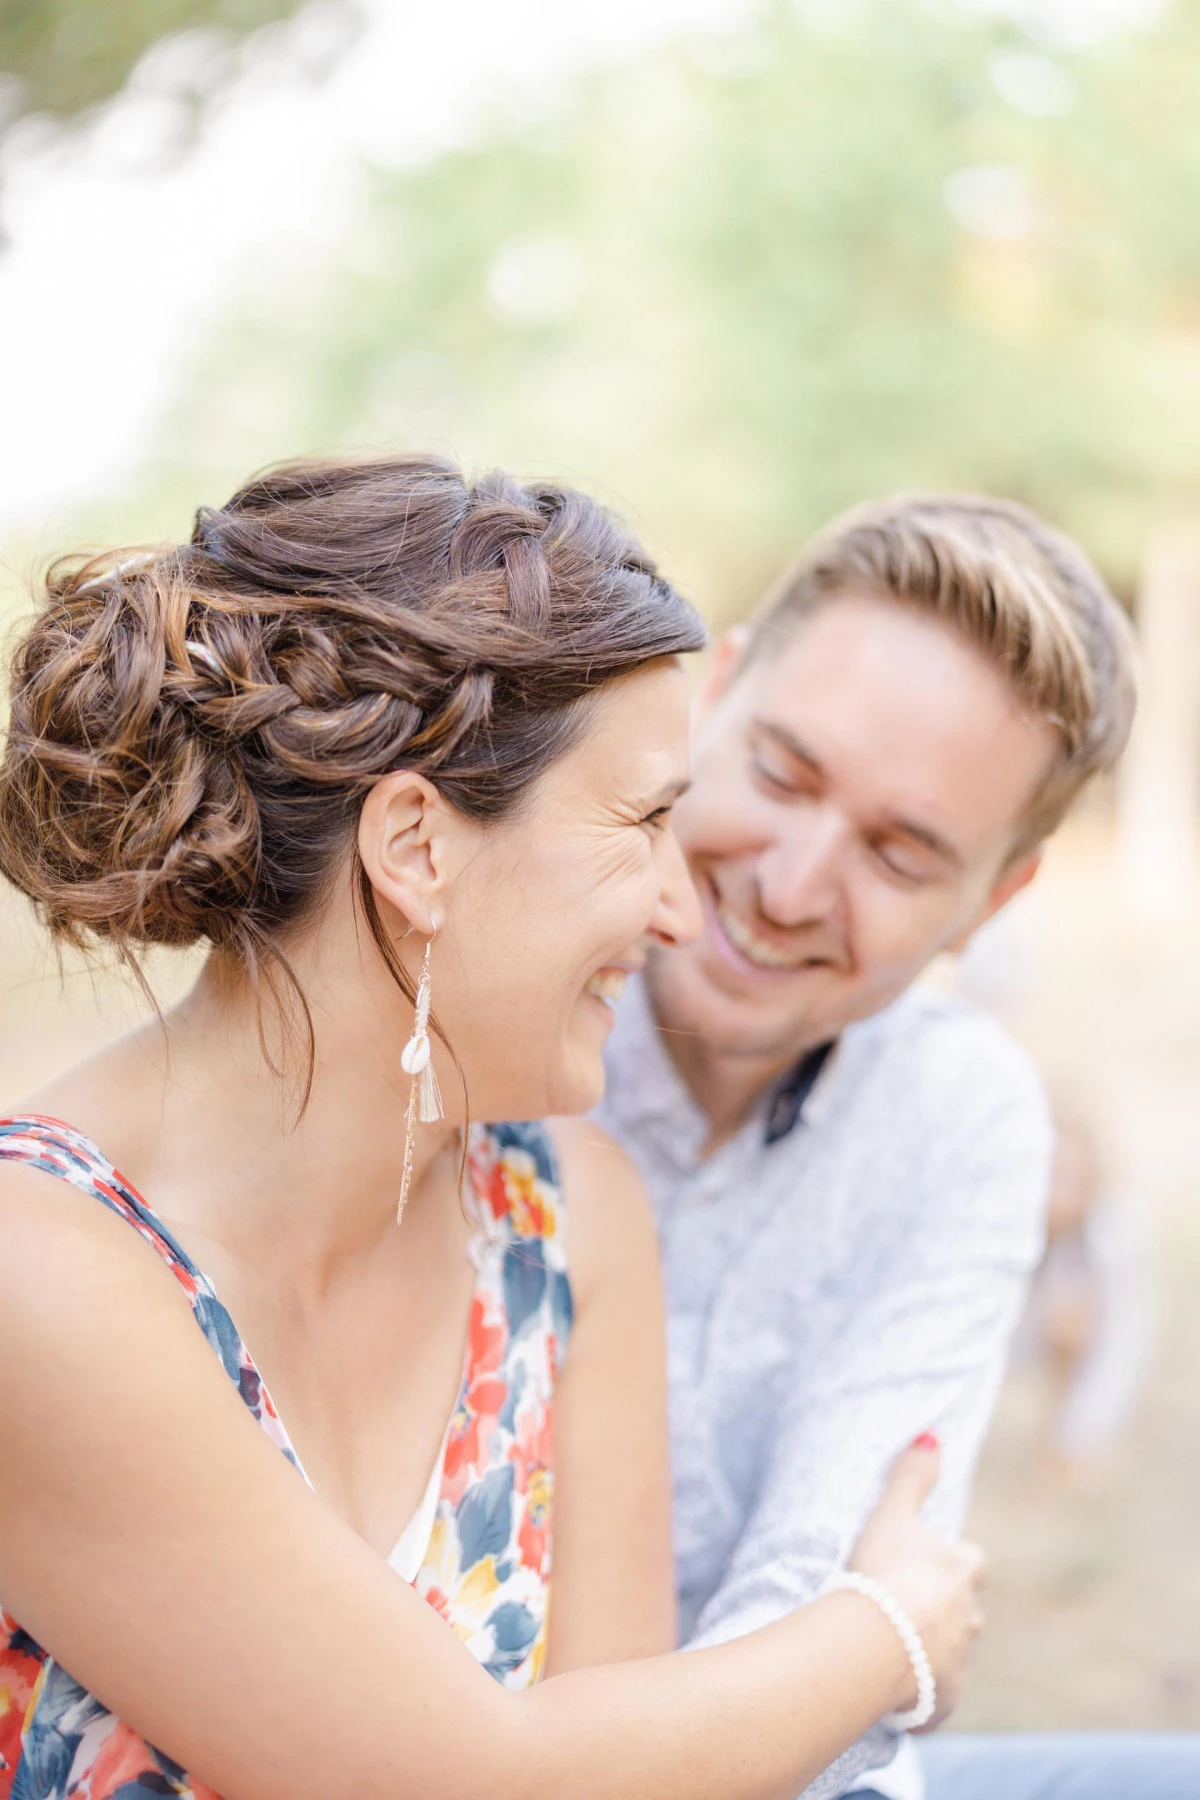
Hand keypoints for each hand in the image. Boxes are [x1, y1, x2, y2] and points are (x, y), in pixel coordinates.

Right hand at [847, 1435, 986, 1726]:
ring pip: (955, 1653)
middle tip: (911, 1609)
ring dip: (935, 1650)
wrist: (883, 1638)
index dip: (954, 1563)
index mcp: (961, 1570)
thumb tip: (932, 1434)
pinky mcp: (946, 1699)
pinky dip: (924, 1694)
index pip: (971, 1563)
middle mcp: (969, 1616)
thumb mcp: (893, 1513)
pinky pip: (938, 1698)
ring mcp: (960, 1660)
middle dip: (948, 1611)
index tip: (932, 1565)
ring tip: (900, 1649)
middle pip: (968, 1612)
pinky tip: (901, 1694)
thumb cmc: (885, 1570)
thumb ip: (912, 1475)